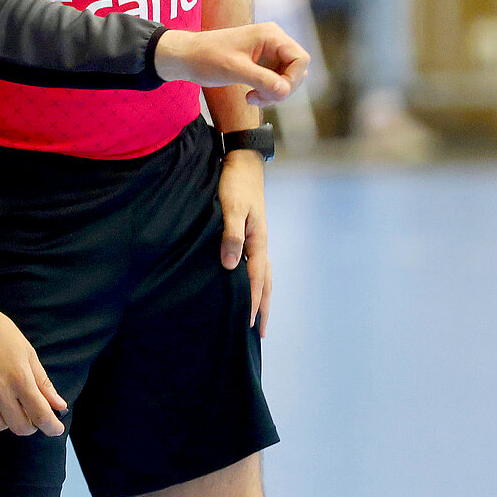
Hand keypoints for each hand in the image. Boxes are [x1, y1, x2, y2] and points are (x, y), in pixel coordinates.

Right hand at [0, 311, 67, 436]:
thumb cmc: (1, 334)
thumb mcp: (28, 354)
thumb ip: (43, 383)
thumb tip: (59, 405)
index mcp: (20, 378)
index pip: (41, 415)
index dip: (52, 427)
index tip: (56, 428)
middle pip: (20, 427)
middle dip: (30, 425)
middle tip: (30, 414)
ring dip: (6, 420)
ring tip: (7, 404)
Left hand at [153, 24, 308, 104]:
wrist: (187, 57)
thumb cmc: (206, 57)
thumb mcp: (235, 70)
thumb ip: (262, 80)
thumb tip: (285, 90)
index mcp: (271, 35)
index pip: (300, 59)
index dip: (292, 80)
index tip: (273, 93)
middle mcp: (273, 40)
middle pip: (296, 70)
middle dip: (282, 88)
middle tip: (259, 98)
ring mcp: (268, 51)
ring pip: (287, 77)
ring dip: (274, 92)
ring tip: (252, 98)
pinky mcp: (261, 62)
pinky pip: (276, 80)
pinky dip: (267, 91)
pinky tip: (251, 96)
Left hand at [219, 154, 271, 336]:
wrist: (242, 162)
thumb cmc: (235, 185)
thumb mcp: (231, 210)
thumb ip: (231, 236)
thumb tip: (230, 266)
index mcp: (259, 242)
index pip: (256, 280)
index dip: (252, 303)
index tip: (248, 325)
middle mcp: (261, 244)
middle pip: (265, 283)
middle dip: (263, 308)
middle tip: (261, 334)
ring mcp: (257, 240)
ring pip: (262, 276)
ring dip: (261, 297)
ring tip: (257, 317)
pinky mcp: (249, 234)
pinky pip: (254, 265)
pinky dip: (254, 281)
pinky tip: (245, 285)